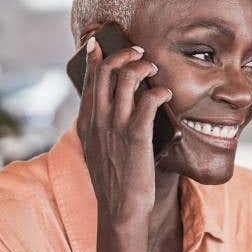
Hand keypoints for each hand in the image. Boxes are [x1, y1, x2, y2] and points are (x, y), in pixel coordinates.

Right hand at [76, 37, 173, 251]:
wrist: (120, 210)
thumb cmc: (114, 181)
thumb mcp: (98, 151)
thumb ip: (100, 128)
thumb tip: (111, 109)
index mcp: (86, 122)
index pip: (88, 80)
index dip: (95, 57)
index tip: (100, 42)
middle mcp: (97, 119)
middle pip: (105, 71)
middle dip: (123, 54)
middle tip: (138, 52)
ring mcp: (115, 126)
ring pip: (125, 78)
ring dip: (142, 67)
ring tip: (153, 68)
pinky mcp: (135, 135)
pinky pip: (148, 101)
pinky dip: (159, 91)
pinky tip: (165, 93)